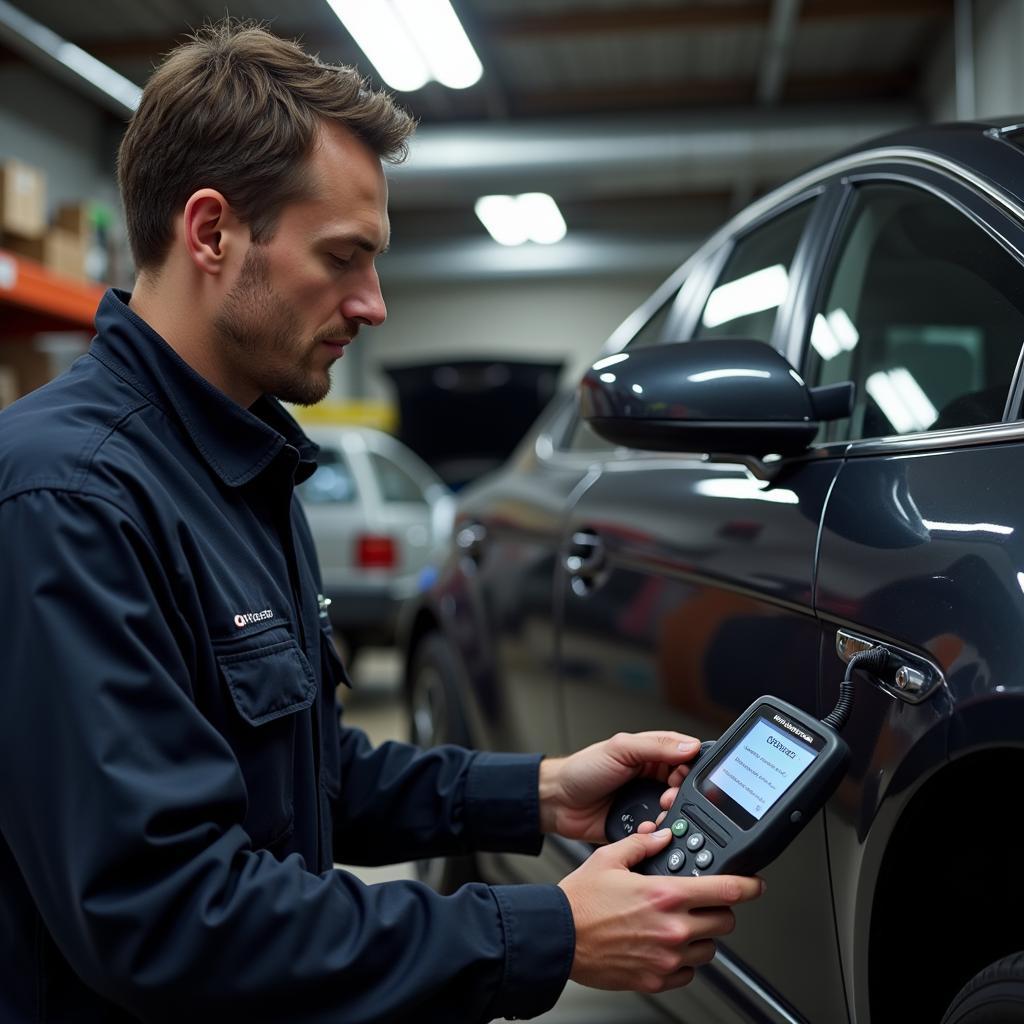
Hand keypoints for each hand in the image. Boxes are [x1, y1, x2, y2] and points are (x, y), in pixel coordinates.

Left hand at [539, 731, 700, 843]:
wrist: (558, 803)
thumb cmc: (583, 769)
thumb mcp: (619, 749)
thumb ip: (656, 746)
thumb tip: (690, 746)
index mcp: (651, 754)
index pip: (686, 756)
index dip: (692, 766)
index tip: (689, 776)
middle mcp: (653, 778)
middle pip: (685, 787)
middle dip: (682, 794)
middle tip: (669, 797)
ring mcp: (647, 802)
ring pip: (676, 812)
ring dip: (672, 815)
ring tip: (660, 812)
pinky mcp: (640, 826)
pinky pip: (659, 833)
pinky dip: (656, 832)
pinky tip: (646, 828)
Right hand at [558, 828, 764, 992]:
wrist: (558, 937)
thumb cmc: (579, 900)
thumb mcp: (608, 857)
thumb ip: (642, 844)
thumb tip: (662, 835)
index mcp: (664, 894)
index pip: (725, 890)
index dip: (748, 885)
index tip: (756, 884)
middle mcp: (672, 928)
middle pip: (724, 921)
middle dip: (719, 909)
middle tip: (704, 902)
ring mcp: (666, 957)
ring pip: (709, 948)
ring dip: (702, 935)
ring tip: (680, 923)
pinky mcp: (656, 979)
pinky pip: (689, 973)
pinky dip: (684, 960)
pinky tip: (665, 945)